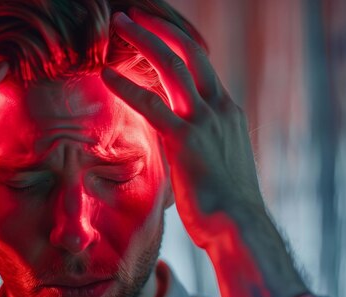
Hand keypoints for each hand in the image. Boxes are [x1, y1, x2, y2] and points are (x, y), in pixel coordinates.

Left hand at [102, 10, 307, 296]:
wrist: (240, 226)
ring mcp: (204, 121)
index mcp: (227, 111)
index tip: (156, 32)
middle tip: (134, 14)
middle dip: (160, 28)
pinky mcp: (185, 140)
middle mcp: (219, 107)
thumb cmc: (226, 203)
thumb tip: (185, 145)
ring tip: (119, 22)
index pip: (203, 65)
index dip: (178, 43)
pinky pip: (151, 105)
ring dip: (144, 39)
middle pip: (189, 52)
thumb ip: (203, 144)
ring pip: (172, 66)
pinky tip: (105, 74)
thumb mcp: (220, 163)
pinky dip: (126, 87)